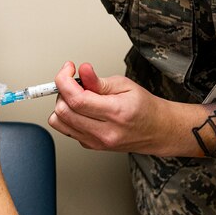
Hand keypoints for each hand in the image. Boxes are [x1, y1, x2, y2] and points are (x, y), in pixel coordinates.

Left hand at [48, 62, 196, 154]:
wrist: (157, 130)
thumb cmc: (144, 107)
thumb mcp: (125, 85)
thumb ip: (99, 80)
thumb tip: (83, 70)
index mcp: (115, 113)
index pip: (76, 99)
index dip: (64, 80)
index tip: (68, 69)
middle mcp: (104, 132)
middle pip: (63, 111)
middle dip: (62, 90)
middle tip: (74, 81)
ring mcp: (96, 142)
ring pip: (58, 122)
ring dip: (62, 104)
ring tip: (77, 96)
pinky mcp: (90, 146)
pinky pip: (66, 129)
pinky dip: (68, 115)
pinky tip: (82, 109)